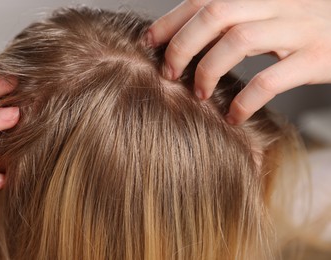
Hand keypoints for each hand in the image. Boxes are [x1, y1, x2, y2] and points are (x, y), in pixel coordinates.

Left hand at [148, 0, 330, 123]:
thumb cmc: (305, 28)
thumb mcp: (269, 14)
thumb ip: (234, 18)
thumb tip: (187, 36)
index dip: (170, 20)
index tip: (149, 42)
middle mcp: (278, 2)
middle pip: (214, 14)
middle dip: (182, 45)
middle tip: (169, 72)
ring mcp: (299, 27)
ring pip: (238, 41)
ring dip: (208, 70)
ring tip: (198, 93)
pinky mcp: (316, 57)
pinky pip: (269, 79)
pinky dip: (244, 100)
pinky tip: (233, 115)